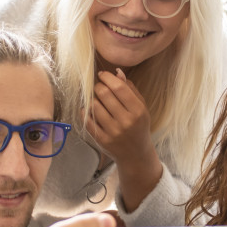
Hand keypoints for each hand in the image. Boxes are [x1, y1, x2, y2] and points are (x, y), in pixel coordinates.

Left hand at [86, 70, 162, 210]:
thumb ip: (130, 89)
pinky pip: (87, 120)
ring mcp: (113, 132)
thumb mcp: (141, 108)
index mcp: (138, 111)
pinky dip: (85, 112)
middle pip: (104, 94)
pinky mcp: (102, 140)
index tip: (102, 75)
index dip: (107, 78)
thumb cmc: (138, 126)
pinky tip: (90, 110)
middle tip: (99, 87)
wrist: (136, 154)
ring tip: (97, 100)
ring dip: (92, 99)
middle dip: (98, 86)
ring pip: (94, 106)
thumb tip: (117, 72)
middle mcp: (126, 121)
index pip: (119, 88)